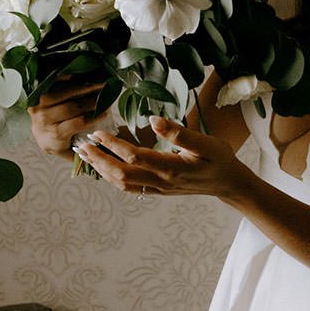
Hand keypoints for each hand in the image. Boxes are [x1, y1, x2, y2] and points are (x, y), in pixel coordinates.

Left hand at [28, 80, 110, 161]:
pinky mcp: (38, 95)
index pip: (78, 122)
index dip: (94, 115)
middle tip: (105, 96)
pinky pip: (54, 83)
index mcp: (55, 135)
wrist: (40, 136)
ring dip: (83, 87)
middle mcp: (45, 119)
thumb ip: (85, 152)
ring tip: (98, 85)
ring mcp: (40, 105)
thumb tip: (103, 146)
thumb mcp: (70, 153)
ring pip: (64, 93)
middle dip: (92, 100)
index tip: (106, 111)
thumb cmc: (59, 144)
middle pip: (72, 106)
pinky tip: (82, 77)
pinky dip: (68, 78)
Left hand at [73, 117, 255, 201]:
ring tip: (86, 156)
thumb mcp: (206, 143)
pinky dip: (113, 177)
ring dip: (102, 170)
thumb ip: (180, 132)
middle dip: (99, 160)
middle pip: (121, 174)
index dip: (113, 145)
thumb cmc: (220, 159)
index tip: (97, 133)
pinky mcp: (159, 190)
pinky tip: (104, 166)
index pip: (134, 157)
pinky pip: (131, 187)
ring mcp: (159, 188)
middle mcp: (162, 181)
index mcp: (172, 168)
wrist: (229, 183)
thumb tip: (153, 120)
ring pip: (123, 184)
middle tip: (81, 146)